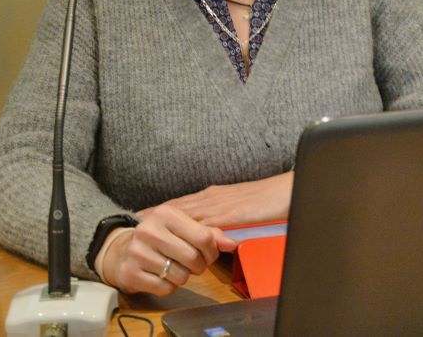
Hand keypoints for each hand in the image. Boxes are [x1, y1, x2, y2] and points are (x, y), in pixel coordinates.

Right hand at [100, 204, 236, 295]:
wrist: (120, 250)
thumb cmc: (159, 238)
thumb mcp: (182, 228)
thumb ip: (209, 234)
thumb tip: (231, 244)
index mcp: (166, 214)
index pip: (204, 237)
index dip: (211, 251)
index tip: (208, 254)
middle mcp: (149, 230)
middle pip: (193, 258)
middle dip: (199, 266)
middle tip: (193, 264)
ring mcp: (138, 252)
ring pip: (181, 276)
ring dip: (183, 276)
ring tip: (174, 267)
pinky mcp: (131, 273)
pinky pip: (165, 288)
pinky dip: (168, 286)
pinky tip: (161, 275)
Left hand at [138, 171, 293, 226]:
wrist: (288, 190)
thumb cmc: (271, 199)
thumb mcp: (245, 210)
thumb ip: (229, 219)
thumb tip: (218, 232)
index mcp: (217, 195)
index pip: (184, 202)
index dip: (163, 208)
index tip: (144, 213)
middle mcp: (214, 197)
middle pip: (179, 206)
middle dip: (156, 213)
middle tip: (134, 219)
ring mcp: (220, 205)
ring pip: (186, 212)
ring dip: (165, 219)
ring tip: (145, 225)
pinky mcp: (229, 214)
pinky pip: (204, 223)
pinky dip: (185, 227)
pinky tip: (173, 232)